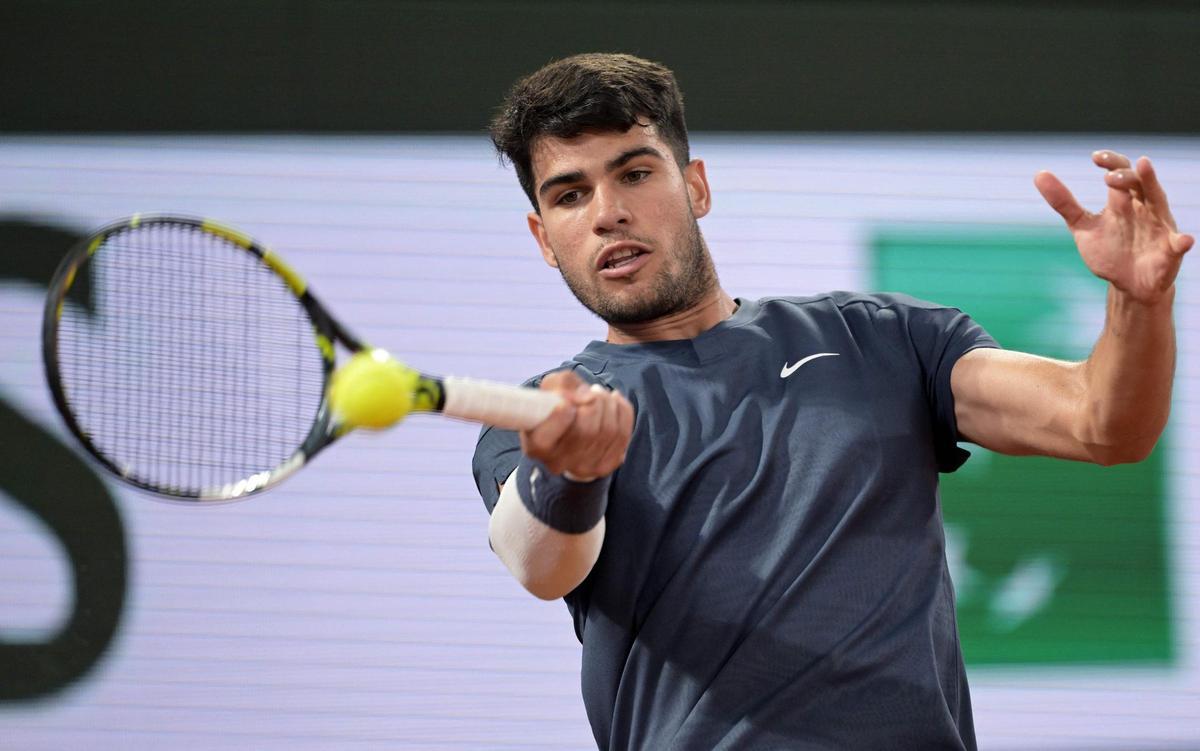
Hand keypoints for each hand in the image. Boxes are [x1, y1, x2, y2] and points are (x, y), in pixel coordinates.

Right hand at [519, 369, 633, 479]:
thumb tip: (586, 396)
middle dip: (594, 402)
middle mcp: (558, 462)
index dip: (560, 416)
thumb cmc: (556, 406)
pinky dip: (622, 411)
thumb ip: (561, 384)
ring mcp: (584, 467)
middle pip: (586, 431)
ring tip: (601, 394)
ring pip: (608, 431)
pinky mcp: (605, 465)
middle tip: (591, 392)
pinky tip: (614, 401)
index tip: (565, 401)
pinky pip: (623, 434)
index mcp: (537, 446)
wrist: (569, 429)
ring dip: (609, 404)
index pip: (545, 440)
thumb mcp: (549, 389)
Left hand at [1035, 150, 1193, 303]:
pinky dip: (1181, 242)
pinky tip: (1183, 241)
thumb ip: (1064, 203)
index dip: (1111, 162)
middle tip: (1108, 177)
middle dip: (1125, 176)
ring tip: (1144, 166)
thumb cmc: (1109, 250)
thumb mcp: (1082, 226)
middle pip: (1139, 182)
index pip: (1121, 173)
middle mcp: (1145, 208)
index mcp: (1125, 201)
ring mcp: (1159, 228)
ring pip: (1159, 201)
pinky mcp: (1170, 252)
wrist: (1128, 283)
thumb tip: (1039, 174)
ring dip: (1152, 184)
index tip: (1094, 157)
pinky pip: (1178, 245)